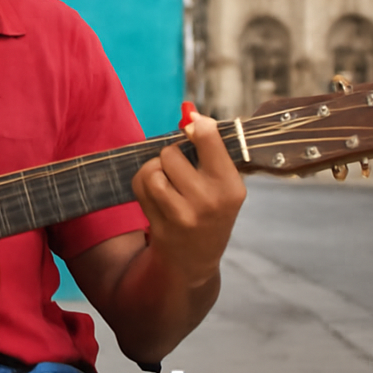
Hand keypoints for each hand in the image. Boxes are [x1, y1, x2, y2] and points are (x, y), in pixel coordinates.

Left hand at [131, 113, 245, 288]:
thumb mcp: (222, 182)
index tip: (192, 125)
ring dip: (155, 170)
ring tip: (168, 184)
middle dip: (171, 155)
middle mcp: (210, 201)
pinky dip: (143, 183)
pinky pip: (140, 185)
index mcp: (232, 187)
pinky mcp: (160, 223)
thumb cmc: (210, 210)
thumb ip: (210, 147)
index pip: (208, 137)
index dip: (195, 125)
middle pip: (171, 153)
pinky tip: (157, 195)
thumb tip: (189, 111)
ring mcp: (183, 214)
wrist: (194, 260)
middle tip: (181, 171)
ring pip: (152, 169)